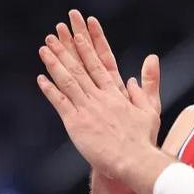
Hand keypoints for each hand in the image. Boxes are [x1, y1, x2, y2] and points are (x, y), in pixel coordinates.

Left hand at [37, 18, 162, 180]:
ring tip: (44, 48)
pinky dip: (51, 90)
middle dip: (67, 48)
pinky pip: (61, 103)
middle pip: (81, 67)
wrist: (134, 161)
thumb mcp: (151, 108)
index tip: (79, 32)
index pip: (100, 63)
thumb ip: (148, 84)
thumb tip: (150, 62)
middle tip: (56, 32)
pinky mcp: (77, 124)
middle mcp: (100, 96)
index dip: (88, 46)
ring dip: (55, 63)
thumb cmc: (143, 139)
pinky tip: (41, 79)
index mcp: (116, 92)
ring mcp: (87, 109)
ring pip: (68, 80)